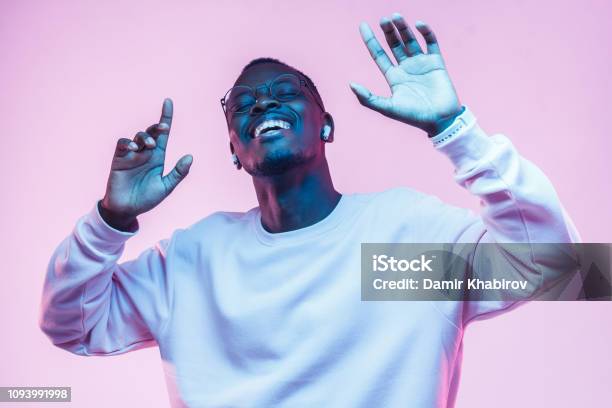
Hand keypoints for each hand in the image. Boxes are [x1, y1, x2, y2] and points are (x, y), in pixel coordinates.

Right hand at [100, 98, 192, 229]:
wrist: (127, 210)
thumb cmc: (147, 199)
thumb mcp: (166, 187)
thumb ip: (178, 173)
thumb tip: (190, 156)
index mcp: (158, 157)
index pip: (163, 134)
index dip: (165, 117)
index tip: (168, 102)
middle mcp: (145, 153)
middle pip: (150, 132)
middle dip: (157, 127)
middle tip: (163, 129)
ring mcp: (131, 155)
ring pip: (137, 136)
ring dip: (144, 137)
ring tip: (148, 145)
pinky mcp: (119, 159)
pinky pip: (122, 144)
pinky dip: (128, 143)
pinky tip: (134, 149)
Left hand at [350, 13, 462, 135]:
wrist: (440, 120)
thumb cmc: (413, 116)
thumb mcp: (387, 108)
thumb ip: (368, 98)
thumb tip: (351, 84)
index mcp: (393, 77)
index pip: (379, 55)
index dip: (370, 40)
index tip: (362, 25)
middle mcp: (406, 68)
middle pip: (394, 44)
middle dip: (388, 31)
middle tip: (384, 19)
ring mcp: (421, 63)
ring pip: (410, 40)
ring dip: (403, 28)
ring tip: (396, 17)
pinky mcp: (436, 62)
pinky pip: (431, 42)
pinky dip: (425, 32)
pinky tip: (418, 24)